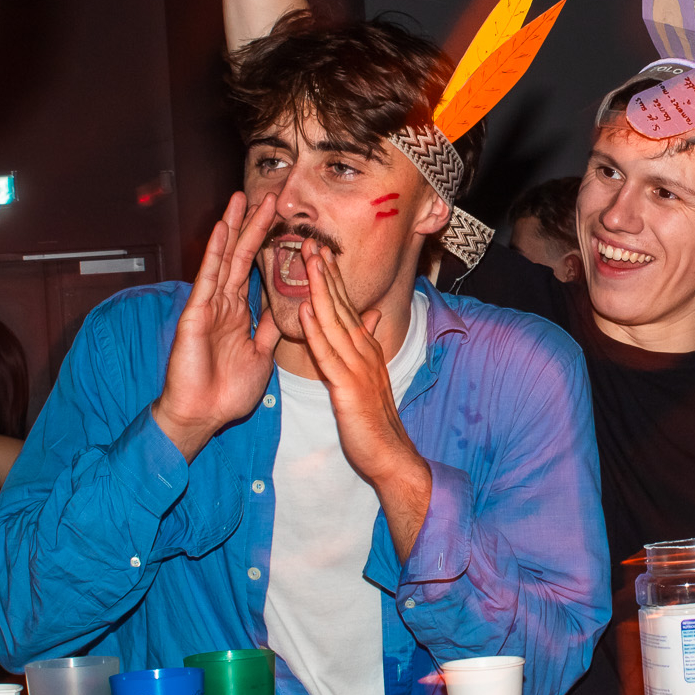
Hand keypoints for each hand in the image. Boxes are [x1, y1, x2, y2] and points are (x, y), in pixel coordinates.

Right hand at [153, 192, 281, 460]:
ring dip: (233, 228)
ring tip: (241, 198)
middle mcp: (223, 303)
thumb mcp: (260, 355)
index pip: (253, 269)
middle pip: (239, 255)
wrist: (204, 415)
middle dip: (252, 225)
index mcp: (239, 313)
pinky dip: (214, 252)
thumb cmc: (228, 391)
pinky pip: (207, 277)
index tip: (280, 220)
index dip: (265, 244)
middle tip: (266, 196)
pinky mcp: (197, 313)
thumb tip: (284, 310)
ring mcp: (208, 306)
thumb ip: (267, 329)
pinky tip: (221, 229)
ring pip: (223, 258)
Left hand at [299, 243, 428, 491]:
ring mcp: (358, 367)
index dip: (333, 277)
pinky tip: (305, 310)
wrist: (389, 454)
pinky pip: (328, 354)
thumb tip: (374, 315)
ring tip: (308, 261)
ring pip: (335, 321)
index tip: (319, 251)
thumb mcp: (372, 375)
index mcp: (366, 347)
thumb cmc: (375, 418)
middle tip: (311, 240)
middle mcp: (364, 350)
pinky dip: (316, 330)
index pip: (347, 305)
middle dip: (325, 272)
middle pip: (342, 304)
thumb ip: (369, 343)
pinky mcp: (347, 387)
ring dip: (321, 289)